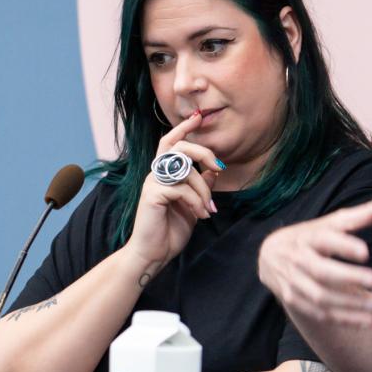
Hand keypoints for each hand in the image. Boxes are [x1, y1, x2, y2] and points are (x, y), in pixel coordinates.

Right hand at [122, 111, 222, 272]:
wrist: (153, 255)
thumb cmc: (170, 231)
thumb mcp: (192, 205)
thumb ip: (200, 186)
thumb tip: (214, 170)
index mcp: (164, 174)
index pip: (171, 142)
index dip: (184, 128)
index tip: (199, 116)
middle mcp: (156, 175)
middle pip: (178, 147)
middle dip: (203, 152)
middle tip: (219, 167)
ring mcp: (152, 184)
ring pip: (184, 170)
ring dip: (203, 190)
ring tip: (208, 209)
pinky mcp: (152, 196)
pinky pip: (181, 190)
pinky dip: (196, 202)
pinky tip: (200, 216)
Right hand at [258, 194, 371, 327]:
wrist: (269, 255)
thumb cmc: (310, 236)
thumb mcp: (334, 222)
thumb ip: (368, 214)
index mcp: (309, 236)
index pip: (325, 239)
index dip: (343, 245)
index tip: (365, 252)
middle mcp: (299, 259)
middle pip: (321, 271)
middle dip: (348, 277)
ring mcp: (294, 282)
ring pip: (320, 296)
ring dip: (348, 304)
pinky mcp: (294, 300)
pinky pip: (318, 313)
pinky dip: (341, 318)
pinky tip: (363, 320)